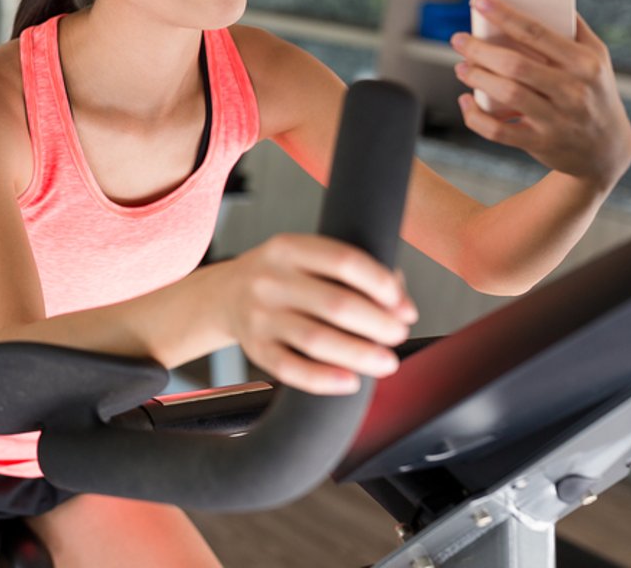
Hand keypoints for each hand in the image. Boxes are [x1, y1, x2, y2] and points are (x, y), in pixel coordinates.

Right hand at [218, 234, 416, 394]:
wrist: (226, 294)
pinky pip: (291, 369)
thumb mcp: (308, 257)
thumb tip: (399, 302)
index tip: (403, 307)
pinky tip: (350, 382)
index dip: (382, 285)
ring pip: (316, 339)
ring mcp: (259, 315)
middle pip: (335, 304)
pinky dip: (324, 379)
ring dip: (360, 354)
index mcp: (288, 248)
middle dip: (378, 324)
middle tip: (398, 335)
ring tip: (386, 362)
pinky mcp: (254, 348)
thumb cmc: (282, 277)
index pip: (344, 261)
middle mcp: (270, 279)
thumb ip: (352, 272)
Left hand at [450, 0, 630, 191]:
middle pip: (515, 65)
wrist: (607, 147)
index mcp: (585, 63)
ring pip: (506, 94)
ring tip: (462, 67)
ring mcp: (556, 119)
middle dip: (480, 50)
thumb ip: (573, 29)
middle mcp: (573, 91)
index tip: (480, 2)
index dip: (504, 15)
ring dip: (476, 77)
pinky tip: (466, 101)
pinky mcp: (539, 142)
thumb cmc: (594, 92)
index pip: (538, 33)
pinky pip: (497, 130)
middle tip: (459, 40)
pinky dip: (474, 116)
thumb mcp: (596, 59)